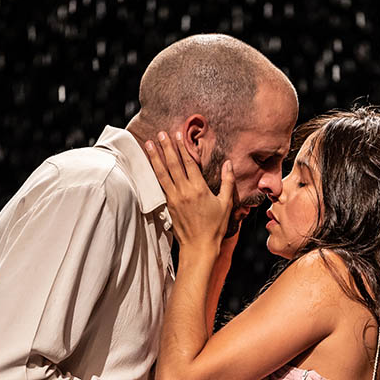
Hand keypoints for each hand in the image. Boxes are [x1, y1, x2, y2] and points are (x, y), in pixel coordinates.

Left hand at [144, 131, 233, 254]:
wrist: (199, 247)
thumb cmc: (215, 227)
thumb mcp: (226, 203)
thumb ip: (228, 182)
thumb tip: (229, 164)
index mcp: (199, 189)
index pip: (188, 163)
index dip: (182, 147)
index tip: (177, 135)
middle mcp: (184, 191)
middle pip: (173, 164)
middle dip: (167, 147)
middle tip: (161, 133)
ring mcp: (174, 198)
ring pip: (162, 173)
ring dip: (156, 157)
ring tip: (150, 144)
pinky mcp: (168, 205)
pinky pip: (160, 184)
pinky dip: (155, 172)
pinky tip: (152, 165)